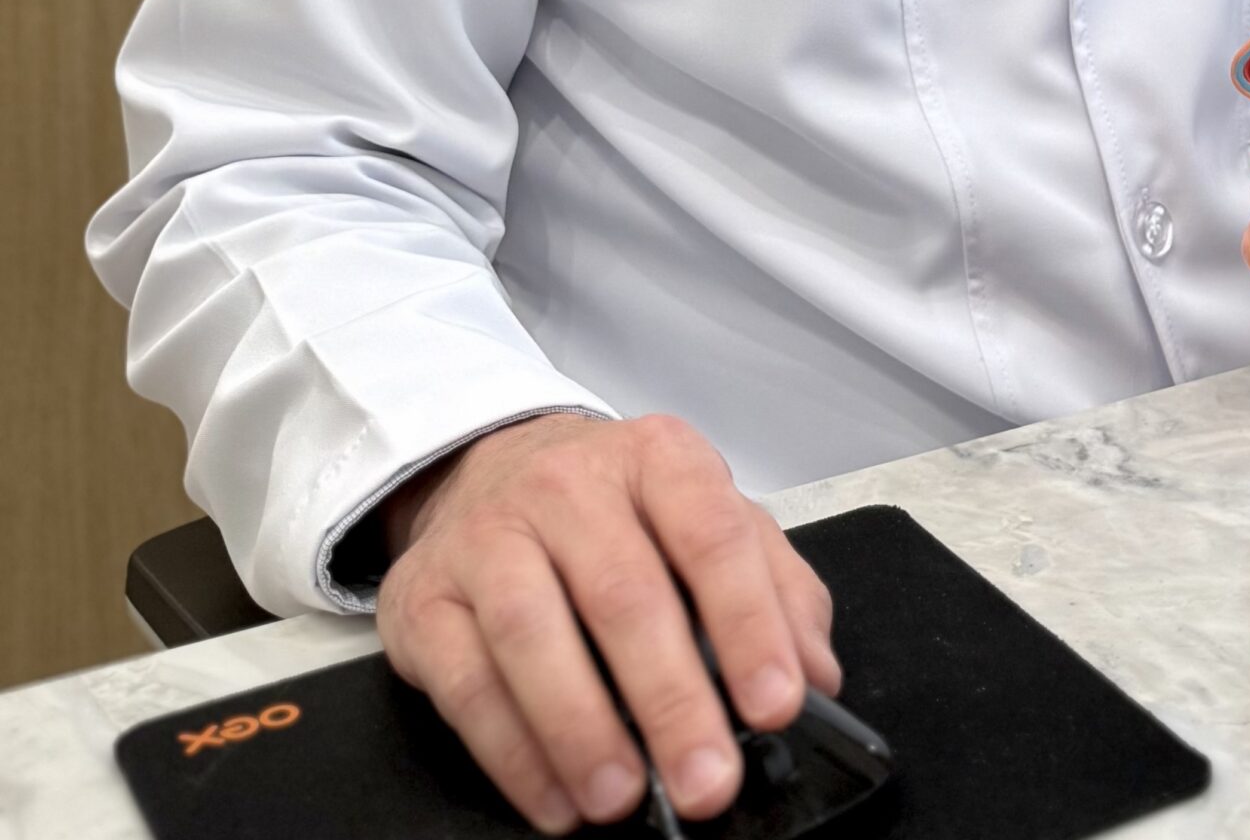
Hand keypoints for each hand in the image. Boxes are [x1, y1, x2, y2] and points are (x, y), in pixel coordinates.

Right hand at [375, 412, 839, 833]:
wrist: (493, 470)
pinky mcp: (425, 598)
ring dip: (581, 731)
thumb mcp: (710, 520)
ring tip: (623, 799)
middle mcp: (570, 485)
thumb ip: (776, 586)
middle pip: (624, 595)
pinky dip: (513, 753)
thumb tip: (816, 671)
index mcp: (659, 458)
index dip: (749, 624)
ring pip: (532, 634)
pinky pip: (465, 682)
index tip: (775, 704)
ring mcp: (489, 536)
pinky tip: (556, 800)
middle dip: (671, 700)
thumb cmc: (617, 510)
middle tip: (707, 780)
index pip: (713, 536)